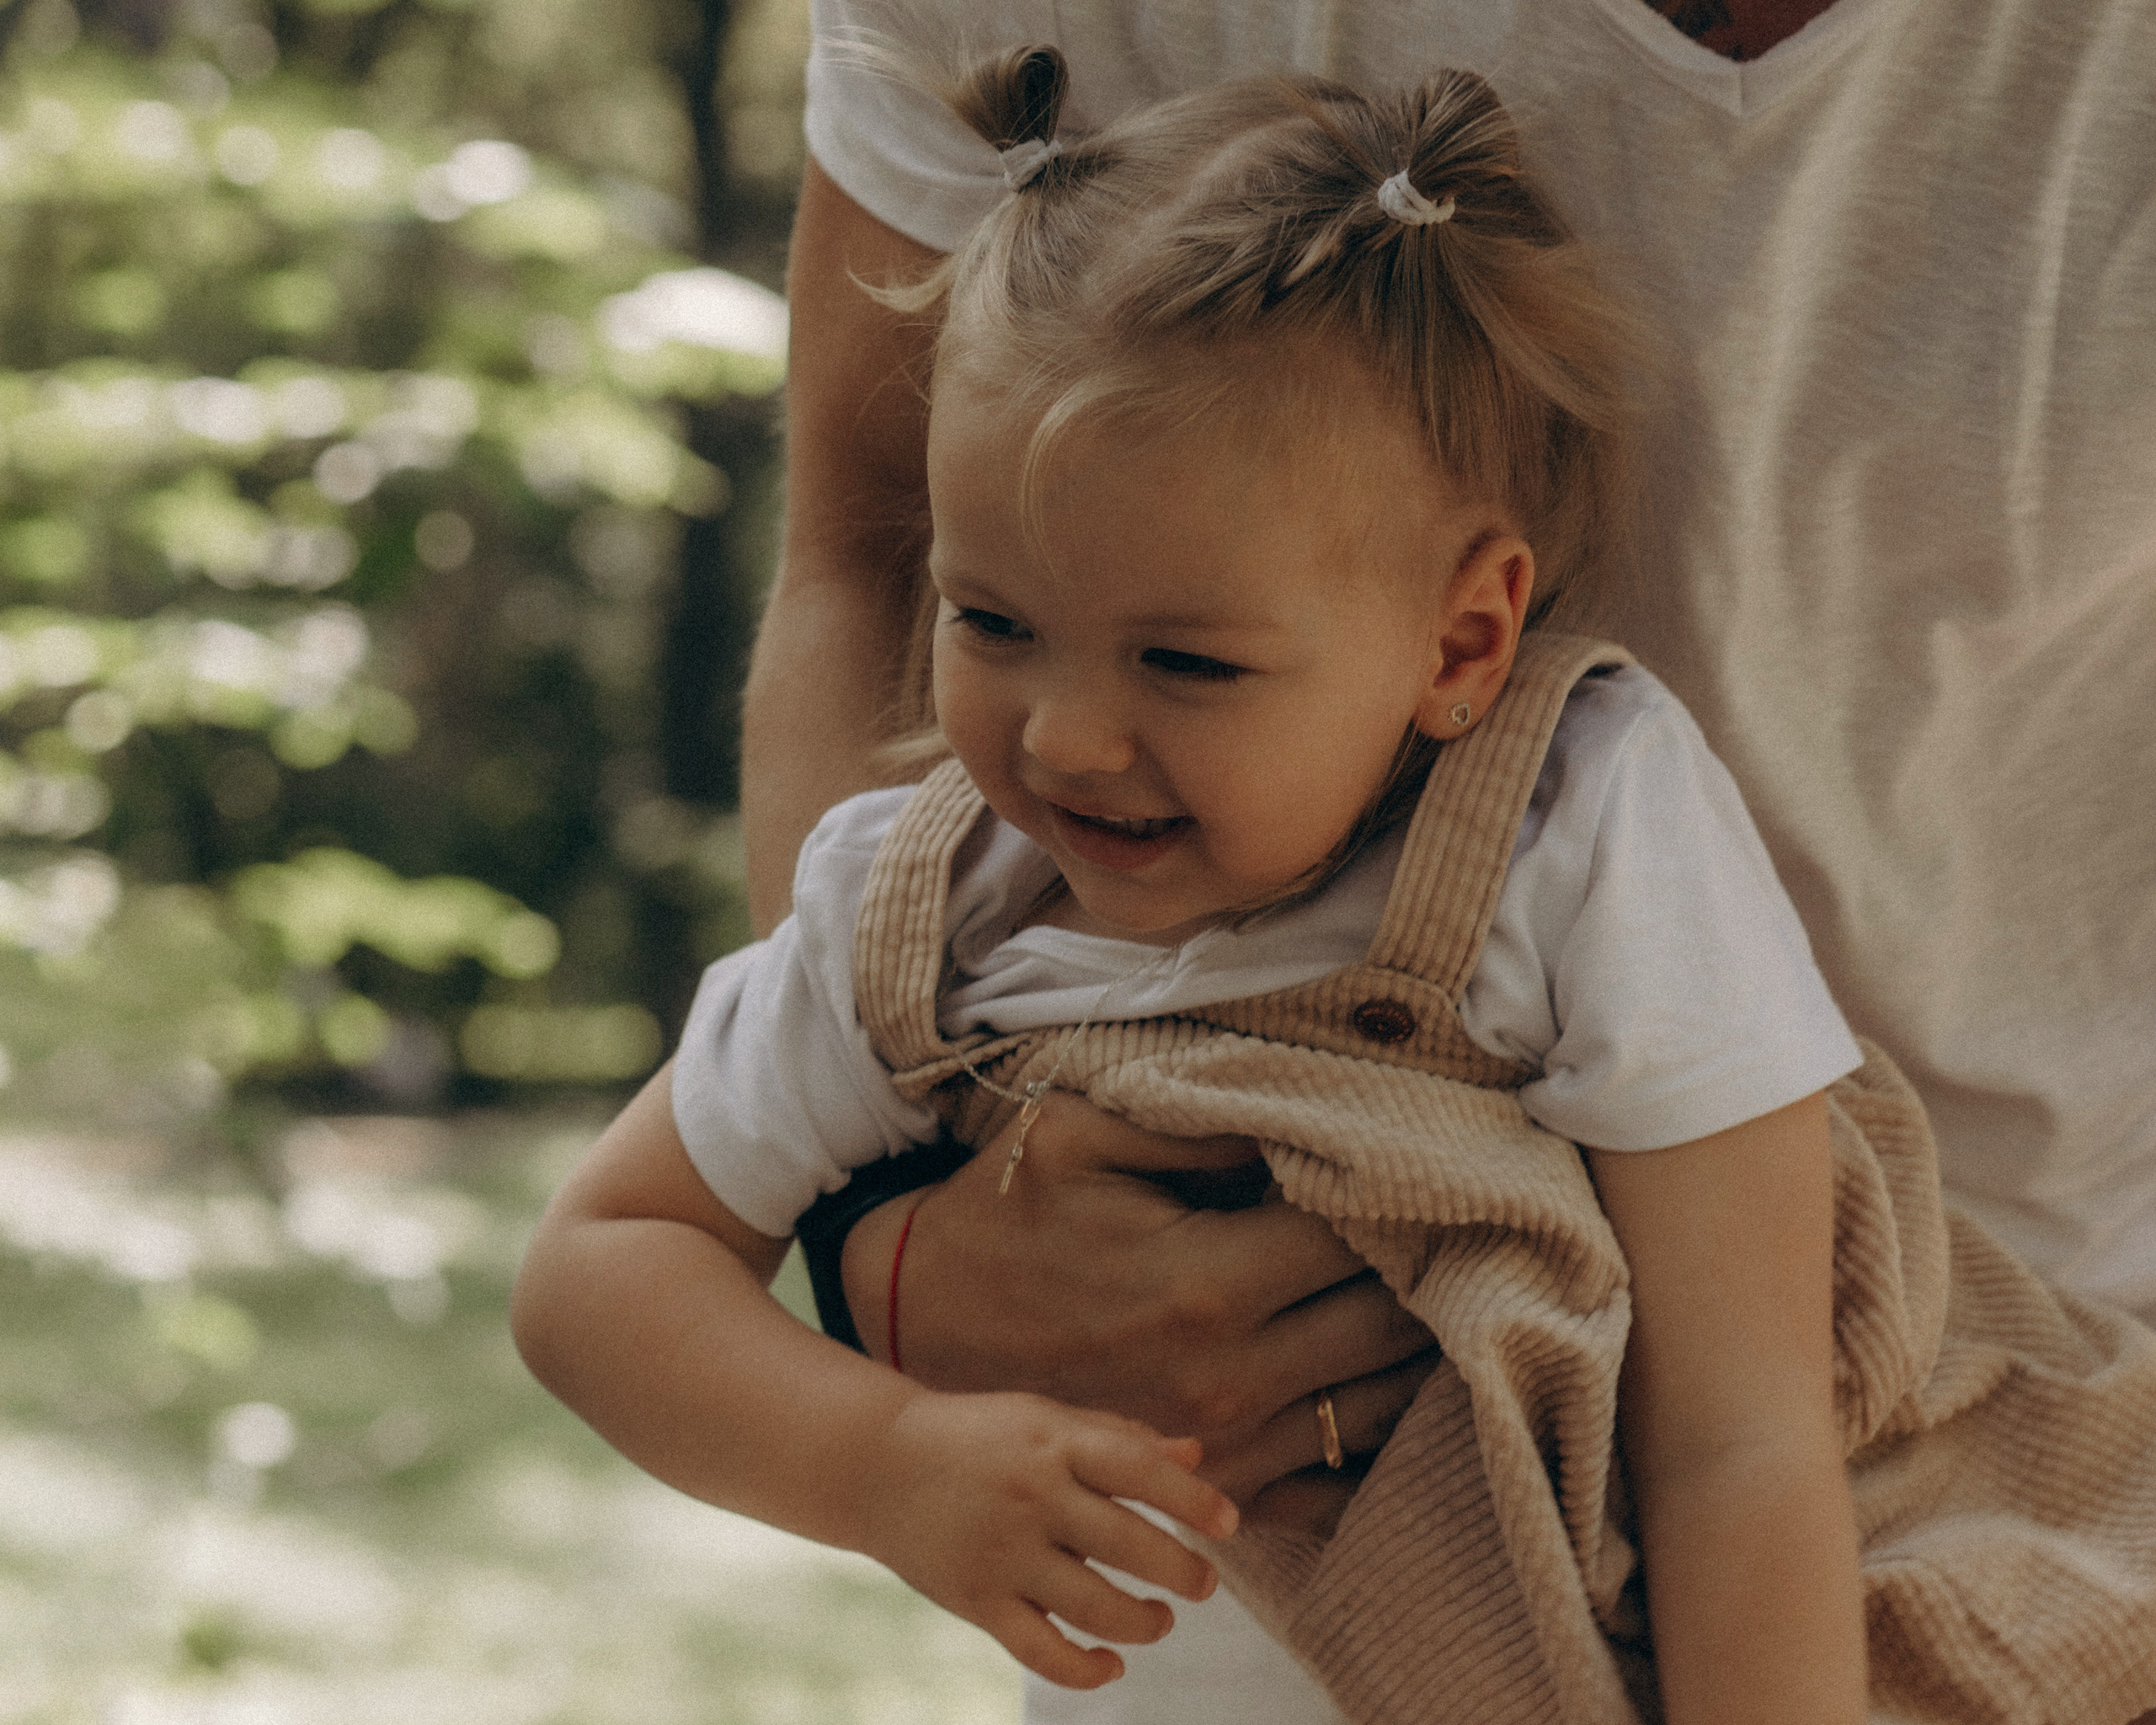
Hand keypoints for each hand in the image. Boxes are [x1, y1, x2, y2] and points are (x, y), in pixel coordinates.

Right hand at [843, 1093, 1433, 1487]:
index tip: (1418, 1170)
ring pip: (1379, 1407)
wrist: (912, 1324)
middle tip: (1446, 1231)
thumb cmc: (1000, 1216)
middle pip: (1389, 1325)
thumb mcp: (1076, 1134)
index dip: (1400, 1199)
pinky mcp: (1214, 1492)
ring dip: (1415, 1355)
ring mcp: (1227, 1450)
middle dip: (1426, 1273)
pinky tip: (1385, 1392)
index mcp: (1207, 1280)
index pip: (1358, 1240)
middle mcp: (1230, 1377)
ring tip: (1434, 1299)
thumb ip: (1200, 1125)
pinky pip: (1338, 1487)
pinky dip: (1378, 1444)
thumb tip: (1304, 1119)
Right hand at [857, 1389, 1237, 1688]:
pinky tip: (1112, 1662)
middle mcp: (1032, 1495)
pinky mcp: (978, 1600)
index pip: (1138, 1469)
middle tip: (1203, 1585)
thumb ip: (1120, 1438)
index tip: (1229, 1525)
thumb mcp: (1047, 1420)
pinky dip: (1086, 1668)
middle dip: (1182, 1573)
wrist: (876, 1463)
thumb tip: (1198, 1456)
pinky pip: (1042, 1652)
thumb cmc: (981, 1436)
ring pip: (1094, 1606)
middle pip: (1127, 1544)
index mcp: (1054, 1441)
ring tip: (1160, 1619)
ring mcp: (1003, 1552)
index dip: (1191, 1500)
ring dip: (1144, 1623)